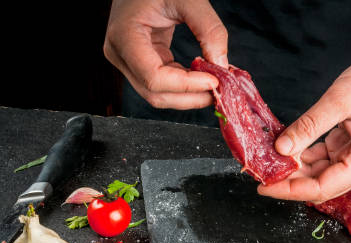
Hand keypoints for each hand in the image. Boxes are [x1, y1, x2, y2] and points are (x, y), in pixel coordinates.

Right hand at [104, 0, 227, 109]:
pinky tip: (205, 78)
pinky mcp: (140, 63)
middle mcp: (120, 54)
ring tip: (216, 85)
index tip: (214, 80)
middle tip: (221, 91)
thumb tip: (222, 65)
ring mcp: (128, 61)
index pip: (154, 77)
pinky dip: (187, 86)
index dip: (186, 85)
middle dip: (191, 97)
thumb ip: (209, 30)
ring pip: (160, 95)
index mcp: (124, 35)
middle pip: (155, 94)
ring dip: (190, 96)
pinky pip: (164, 85)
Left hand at [258, 43, 350, 202]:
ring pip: (318, 174)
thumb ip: (310, 125)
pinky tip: (283, 148)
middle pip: (319, 185)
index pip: (322, 188)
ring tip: (266, 160)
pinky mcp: (348, 146)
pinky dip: (302, 155)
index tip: (263, 187)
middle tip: (259, 172)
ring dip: (294, 169)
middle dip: (288, 182)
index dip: (290, 190)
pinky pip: (321, 158)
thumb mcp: (341, 99)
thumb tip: (282, 148)